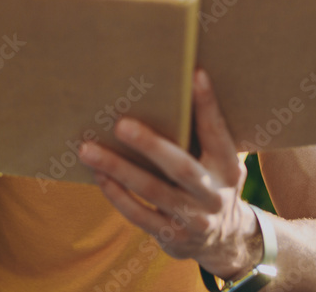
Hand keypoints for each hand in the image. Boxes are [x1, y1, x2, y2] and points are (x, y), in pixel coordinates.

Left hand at [77, 67, 262, 279]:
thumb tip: (173, 89)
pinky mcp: (171, 236)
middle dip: (150, 145)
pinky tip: (98, 174)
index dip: (207, 105)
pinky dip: (116, 193)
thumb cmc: (212, 182)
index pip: (217, 133)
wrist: (224, 240)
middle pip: (181, 168)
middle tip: (120, 124)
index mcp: (227, 167)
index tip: (194, 74)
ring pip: (152, 191)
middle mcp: (213, 195)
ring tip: (87, 148)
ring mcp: (193, 220)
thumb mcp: (221, 162)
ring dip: (117, 168)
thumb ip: (202, 136)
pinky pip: (138, 214)